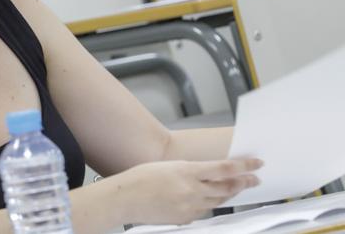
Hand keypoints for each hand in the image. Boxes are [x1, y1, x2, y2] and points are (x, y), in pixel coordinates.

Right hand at [115, 158, 261, 225]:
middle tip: (254, 179)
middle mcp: (192, 189)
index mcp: (187, 171)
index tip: (257, 164)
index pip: (225, 168)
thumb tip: (209, 175)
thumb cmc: (140, 179)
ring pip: (219, 200)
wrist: (124, 199)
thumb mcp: (168, 166)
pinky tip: (205, 199)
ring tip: (235, 189)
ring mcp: (190, 206)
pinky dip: (207, 203)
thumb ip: (190, 171)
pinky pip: (203, 210)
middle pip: (227, 187)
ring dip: (229, 193)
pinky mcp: (186, 218)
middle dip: (243, 182)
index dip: (244, 166)